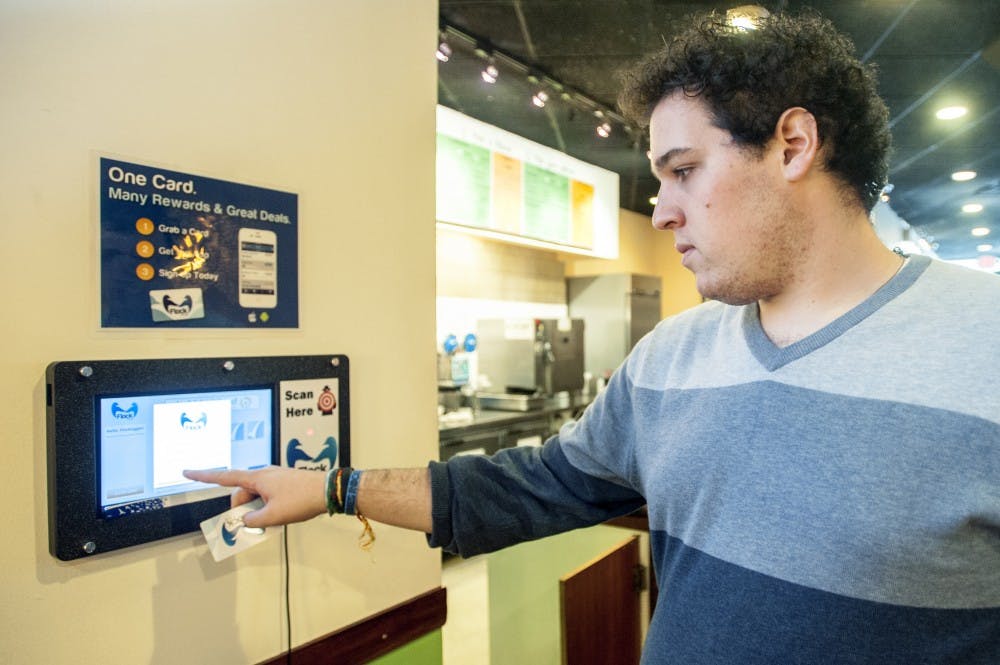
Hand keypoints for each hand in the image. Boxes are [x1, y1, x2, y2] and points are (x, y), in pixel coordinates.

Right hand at [183, 465, 326, 527]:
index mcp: (256, 478)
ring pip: (255, 496)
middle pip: (241, 493)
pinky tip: (280, 515)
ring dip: (257, 509)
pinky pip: (268, 495)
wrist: (329, 490)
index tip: (187, 471)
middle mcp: (263, 474)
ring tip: (274, 520)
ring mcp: (275, 477)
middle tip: (255, 524)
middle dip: (243, 510)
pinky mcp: (284, 483)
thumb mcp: (274, 516)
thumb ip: (254, 520)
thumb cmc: (301, 499)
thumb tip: (245, 520)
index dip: (203, 476)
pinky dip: (268, 506)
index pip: (224, 477)